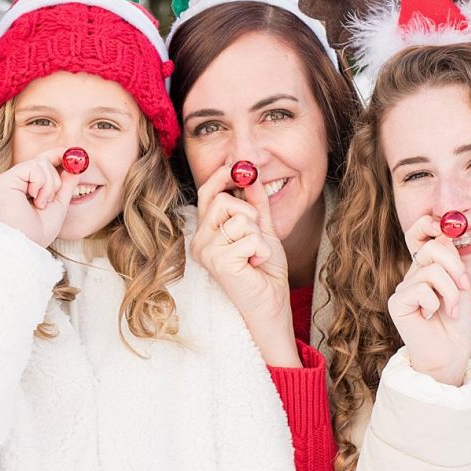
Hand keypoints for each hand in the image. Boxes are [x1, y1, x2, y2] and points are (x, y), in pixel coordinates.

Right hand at [0, 147, 77, 246]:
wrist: (28, 243)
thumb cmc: (40, 229)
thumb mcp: (60, 203)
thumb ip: (66, 183)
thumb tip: (77, 165)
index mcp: (29, 183)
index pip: (44, 160)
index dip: (58, 154)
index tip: (74, 153)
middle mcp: (18, 179)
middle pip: (45, 159)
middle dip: (55, 180)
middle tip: (50, 200)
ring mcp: (11, 177)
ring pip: (41, 163)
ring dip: (49, 186)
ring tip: (40, 204)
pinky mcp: (6, 179)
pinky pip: (34, 167)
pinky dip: (41, 185)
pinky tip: (34, 200)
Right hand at [191, 161, 297, 366]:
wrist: (271, 303)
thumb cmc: (264, 272)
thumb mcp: (262, 230)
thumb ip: (256, 204)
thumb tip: (251, 176)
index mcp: (206, 232)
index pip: (207, 193)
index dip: (222, 175)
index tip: (239, 167)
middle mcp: (199, 241)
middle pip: (223, 201)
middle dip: (250, 213)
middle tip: (256, 235)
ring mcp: (206, 252)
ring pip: (239, 218)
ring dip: (258, 235)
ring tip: (255, 255)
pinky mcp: (218, 262)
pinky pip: (248, 236)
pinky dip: (261, 249)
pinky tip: (256, 265)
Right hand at [386, 214, 470, 385]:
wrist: (450, 354)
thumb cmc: (456, 323)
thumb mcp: (460, 285)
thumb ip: (452, 260)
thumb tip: (445, 231)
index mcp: (425, 266)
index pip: (418, 232)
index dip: (429, 224)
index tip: (446, 228)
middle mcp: (411, 274)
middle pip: (431, 247)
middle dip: (456, 266)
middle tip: (462, 288)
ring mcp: (403, 288)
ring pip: (433, 270)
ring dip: (451, 292)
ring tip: (450, 310)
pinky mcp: (397, 303)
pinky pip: (422, 289)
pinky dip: (436, 304)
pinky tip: (431, 317)